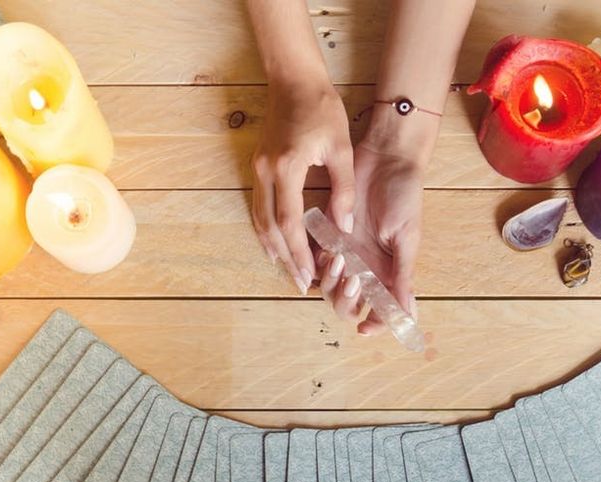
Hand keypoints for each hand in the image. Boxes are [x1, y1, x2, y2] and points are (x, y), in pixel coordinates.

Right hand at [251, 80, 355, 293]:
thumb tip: (343, 227)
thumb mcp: (342, 149)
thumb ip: (343, 190)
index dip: (299, 252)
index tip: (309, 274)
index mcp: (288, 168)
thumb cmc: (322, 109)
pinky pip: (258, 206)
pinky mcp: (258, 166)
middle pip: (271, 227)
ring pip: (259, 219)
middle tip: (299, 282)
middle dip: (286, 258)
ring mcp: (258, 169)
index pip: (291, 222)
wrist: (294, 79)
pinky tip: (275, 242)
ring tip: (286, 269)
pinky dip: (266, 228)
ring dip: (272, 246)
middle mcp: (267, 172)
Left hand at [317, 139, 424, 336]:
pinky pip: (316, 259)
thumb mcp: (408, 237)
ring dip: (333, 282)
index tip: (365, 328)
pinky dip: (319, 261)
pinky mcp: (329, 235)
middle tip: (353, 279)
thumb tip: (409, 315)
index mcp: (390, 273)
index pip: (381, 312)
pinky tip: (329, 247)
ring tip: (340, 257)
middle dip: (347, 302)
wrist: (386, 158)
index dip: (374, 325)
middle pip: (349, 305)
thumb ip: (403, 275)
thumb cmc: (404, 195)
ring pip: (330, 286)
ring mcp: (347, 253)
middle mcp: (367, 268)